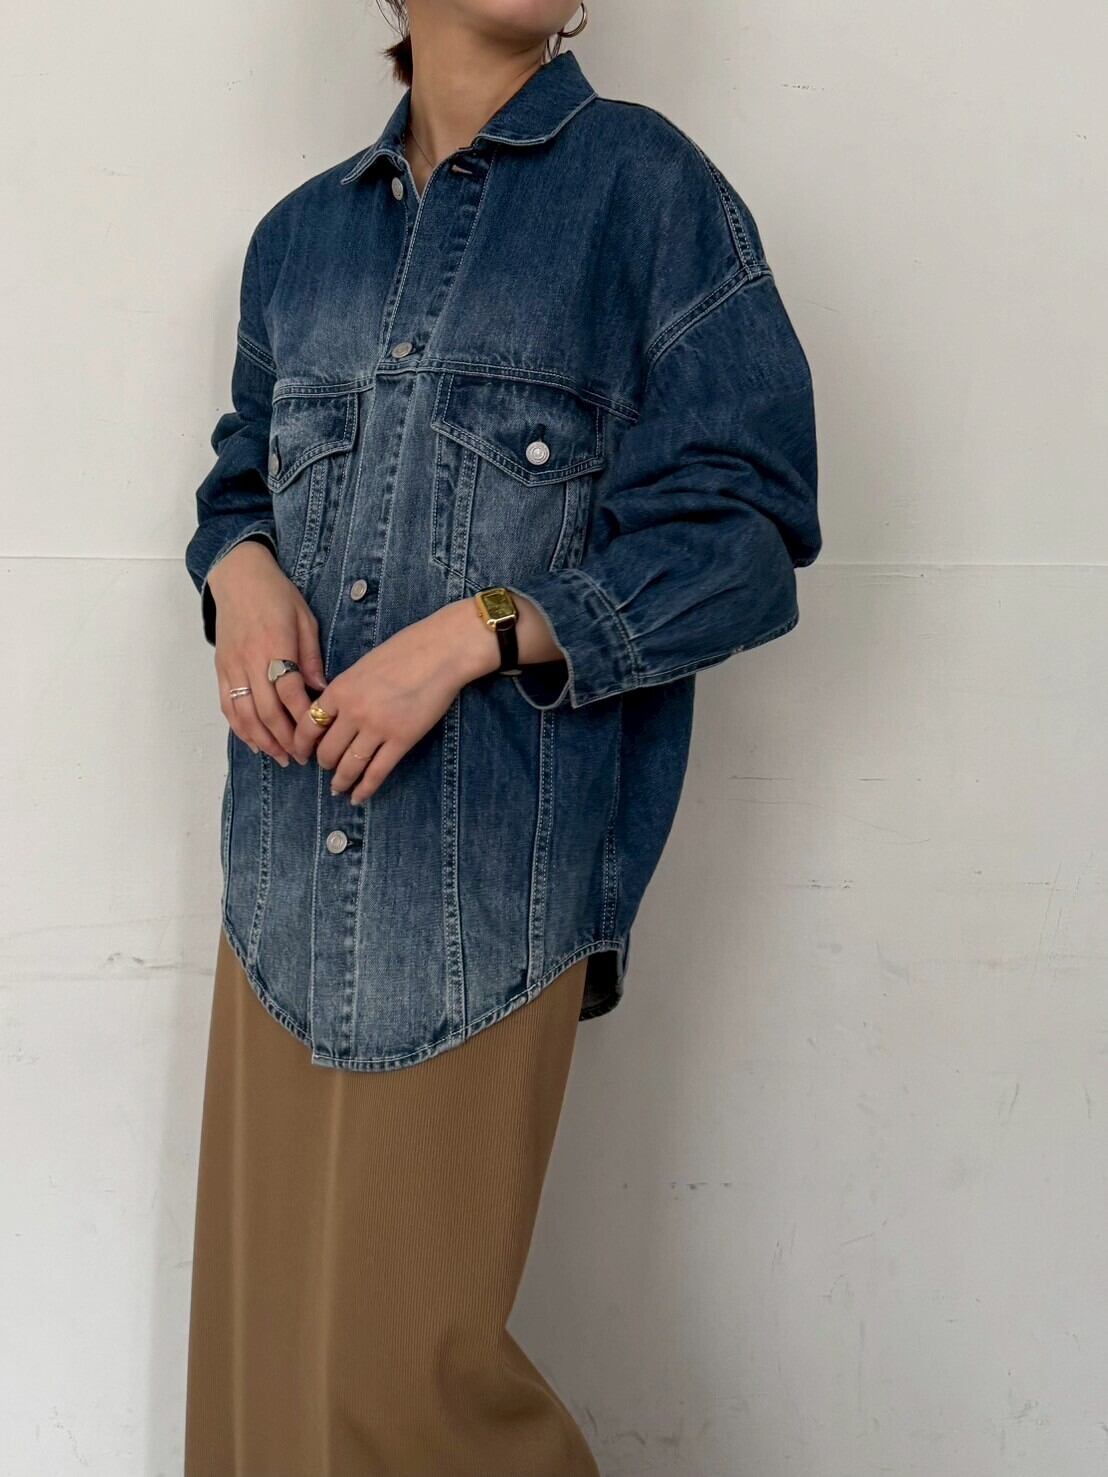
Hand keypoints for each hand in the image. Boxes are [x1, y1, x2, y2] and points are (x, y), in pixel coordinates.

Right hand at [208, 540, 326, 765]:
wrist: (238, 577)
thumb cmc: (277, 595)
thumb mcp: (305, 619)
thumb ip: (312, 657)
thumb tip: (322, 691)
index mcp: (275, 646)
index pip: (290, 693)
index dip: (305, 719)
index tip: (319, 736)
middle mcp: (250, 660)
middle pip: (267, 711)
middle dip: (287, 739)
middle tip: (303, 757)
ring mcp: (232, 667)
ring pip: (245, 715)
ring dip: (263, 741)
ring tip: (281, 757)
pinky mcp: (221, 669)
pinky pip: (227, 706)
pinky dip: (240, 728)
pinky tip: (255, 742)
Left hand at [292, 598, 501, 802]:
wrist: (440, 651)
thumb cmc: (405, 650)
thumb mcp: (363, 665)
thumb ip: (347, 690)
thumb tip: (337, 712)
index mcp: (340, 689)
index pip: (309, 726)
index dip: (301, 745)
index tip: (302, 753)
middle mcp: (353, 712)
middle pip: (327, 750)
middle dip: (324, 764)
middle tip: (326, 769)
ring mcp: (377, 728)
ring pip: (349, 766)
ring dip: (341, 781)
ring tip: (338, 789)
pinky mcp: (402, 740)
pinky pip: (377, 772)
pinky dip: (365, 788)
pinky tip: (359, 797)